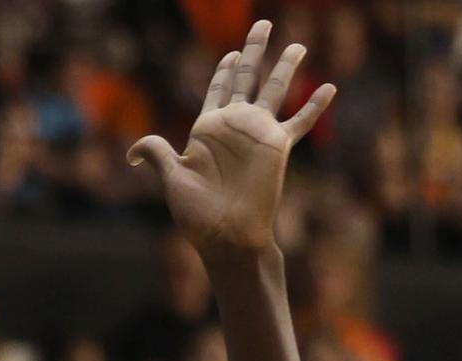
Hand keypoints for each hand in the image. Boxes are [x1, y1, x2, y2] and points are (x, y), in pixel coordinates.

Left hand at [127, 21, 333, 257]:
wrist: (225, 236)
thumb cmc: (197, 213)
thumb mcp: (173, 178)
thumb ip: (158, 155)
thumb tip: (132, 153)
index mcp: (208, 129)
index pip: (219, 89)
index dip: (224, 71)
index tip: (230, 54)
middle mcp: (235, 126)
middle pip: (247, 77)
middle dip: (254, 50)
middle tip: (262, 23)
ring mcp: (257, 133)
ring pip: (276, 90)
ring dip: (286, 66)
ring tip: (296, 45)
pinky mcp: (277, 146)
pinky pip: (300, 121)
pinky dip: (314, 106)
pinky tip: (329, 87)